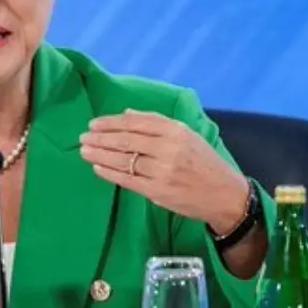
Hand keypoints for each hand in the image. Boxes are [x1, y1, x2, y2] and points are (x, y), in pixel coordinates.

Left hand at [79, 108, 248, 231]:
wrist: (224, 195)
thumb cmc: (204, 162)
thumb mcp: (187, 135)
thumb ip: (157, 123)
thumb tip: (126, 113)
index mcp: (176, 130)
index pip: (135, 122)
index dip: (111, 122)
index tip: (94, 124)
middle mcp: (168, 148)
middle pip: (126, 140)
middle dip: (100, 138)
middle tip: (83, 138)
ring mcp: (162, 171)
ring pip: (123, 160)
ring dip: (100, 155)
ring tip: (84, 151)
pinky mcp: (157, 192)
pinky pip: (127, 180)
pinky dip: (109, 173)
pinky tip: (98, 168)